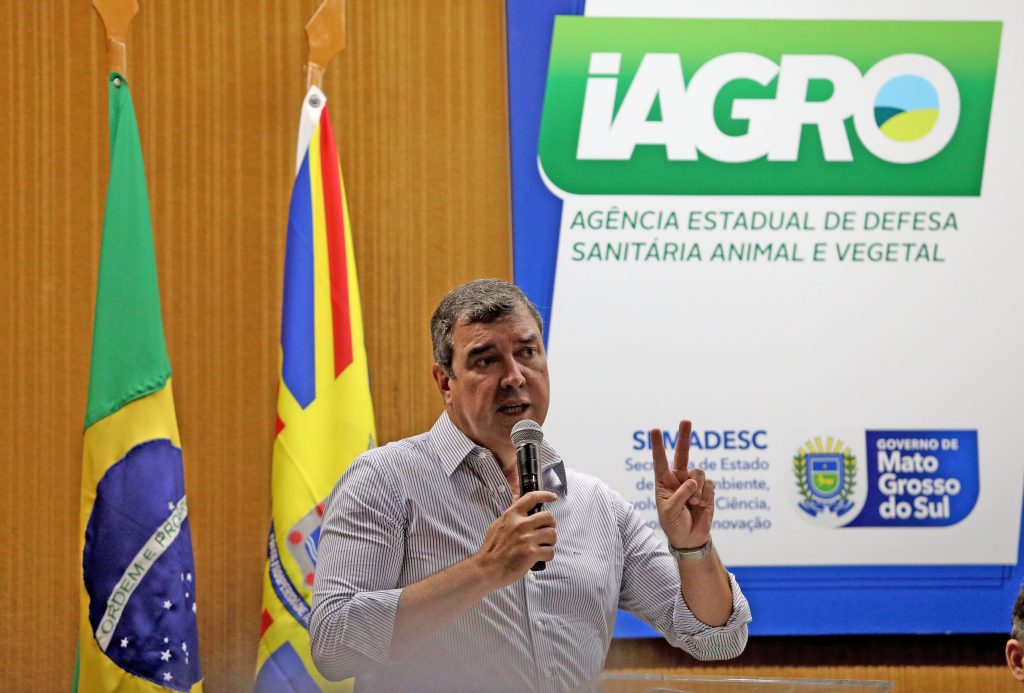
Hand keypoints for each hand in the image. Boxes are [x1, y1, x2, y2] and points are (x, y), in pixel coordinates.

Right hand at [473, 490, 556, 587]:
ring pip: (552, 534)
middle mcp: (521, 524)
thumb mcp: (497, 525)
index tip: (553, 497)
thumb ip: (511, 517)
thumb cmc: (491, 549)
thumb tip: (521, 508)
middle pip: (548, 517)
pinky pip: (550, 551)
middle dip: (551, 525)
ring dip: (551, 542)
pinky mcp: (531, 553)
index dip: (545, 495)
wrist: (487, 568)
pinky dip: (548, 555)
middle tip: (546, 533)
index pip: (532, 498)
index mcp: (512, 515)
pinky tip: (540, 558)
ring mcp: (527, 539)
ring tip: (543, 546)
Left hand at [651, 420, 713, 549]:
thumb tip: (693, 480)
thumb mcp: (669, 512)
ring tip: (694, 504)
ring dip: (697, 490)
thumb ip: (680, 495)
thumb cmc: (673, 524)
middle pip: (682, 453)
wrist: (690, 538)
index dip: (658, 445)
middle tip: (685, 420)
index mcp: (664, 481)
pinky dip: (706, 495)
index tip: (655, 430)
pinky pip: (709, 484)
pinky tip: (702, 506)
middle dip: (684, 436)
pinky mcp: (707, 489)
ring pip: (699, 472)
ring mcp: (694, 483)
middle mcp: (679, 478)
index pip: (660, 460)